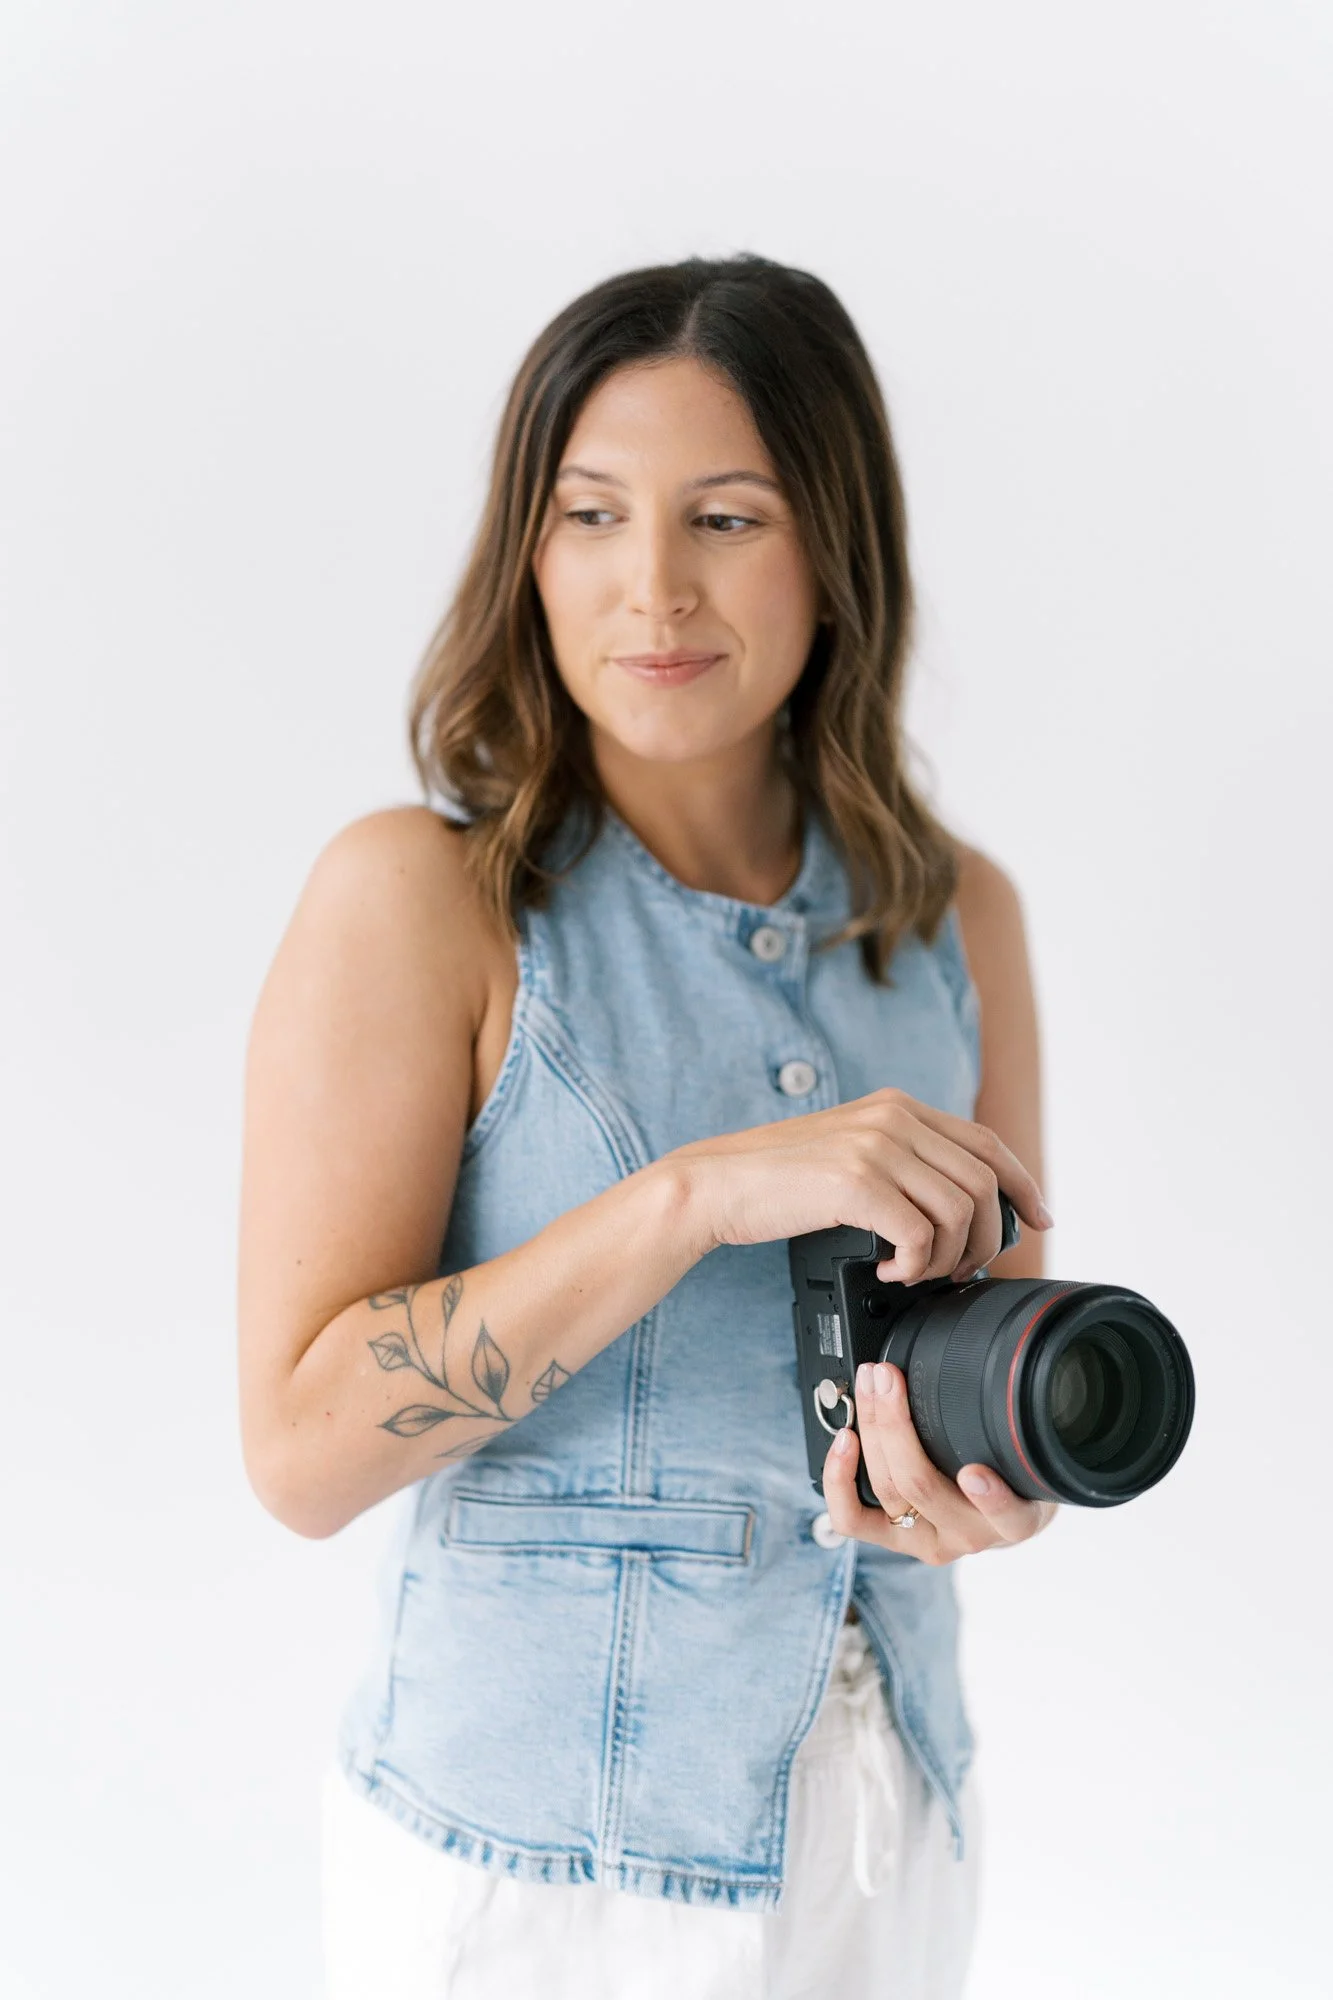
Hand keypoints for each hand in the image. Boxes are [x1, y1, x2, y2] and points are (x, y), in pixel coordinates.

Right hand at [668, 1085, 1052, 1282]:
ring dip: (949, 1256)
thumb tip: (956, 1206)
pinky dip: (915, 1264)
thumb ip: (900, 1161)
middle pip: (984, 1182)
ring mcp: (876, 1145)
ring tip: (918, 1274)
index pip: (987, 1142)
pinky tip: (890, 1271)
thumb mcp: (849, 1153)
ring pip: (960, 1211)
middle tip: (960, 1271)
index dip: (1024, 1184)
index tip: (1040, 1219)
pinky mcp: (856, 1181)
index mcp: (898, 1107)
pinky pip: (920, 1233)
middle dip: (986, 1238)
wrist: (716, 1185)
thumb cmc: (778, 1182)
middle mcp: (893, 1117)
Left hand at [821, 1358, 1058, 1562]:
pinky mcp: (890, 1539)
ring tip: (868, 1386)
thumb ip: (1017, 1414)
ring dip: (870, 1431)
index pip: (1007, 1514)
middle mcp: (970, 1536)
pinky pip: (853, 1519)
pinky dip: (840, 1479)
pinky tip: (844, 1440)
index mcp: (1015, 1521)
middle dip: (896, 1424)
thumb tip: (1000, 1332)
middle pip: (923, 1488)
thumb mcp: (1028, 1449)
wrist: (998, 1511)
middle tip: (887, 1374)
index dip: (990, 1497)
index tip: (974, 1472)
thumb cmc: (1011, 1470)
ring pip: (886, 1492)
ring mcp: (926, 1541)